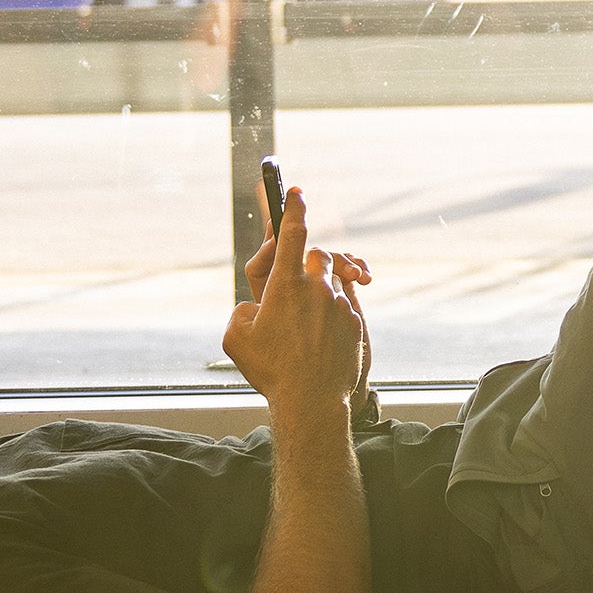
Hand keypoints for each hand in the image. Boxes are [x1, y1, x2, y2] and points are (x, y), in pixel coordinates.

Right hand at [223, 188, 366, 424]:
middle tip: (295, 284)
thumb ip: (243, 310)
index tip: (298, 192)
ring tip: (306, 323)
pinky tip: (320, 340)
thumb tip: (257, 307)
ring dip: (320, 292)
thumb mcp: (236, 337)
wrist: (311, 401)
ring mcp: (340, 304)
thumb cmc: (270, 370)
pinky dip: (332, 315)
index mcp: (285, 284)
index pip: (292, 234)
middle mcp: (316, 287)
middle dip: (308, 261)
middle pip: (318, 255)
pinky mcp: (356, 322)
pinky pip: (345, 306)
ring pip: (333, 282)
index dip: (293, 208)